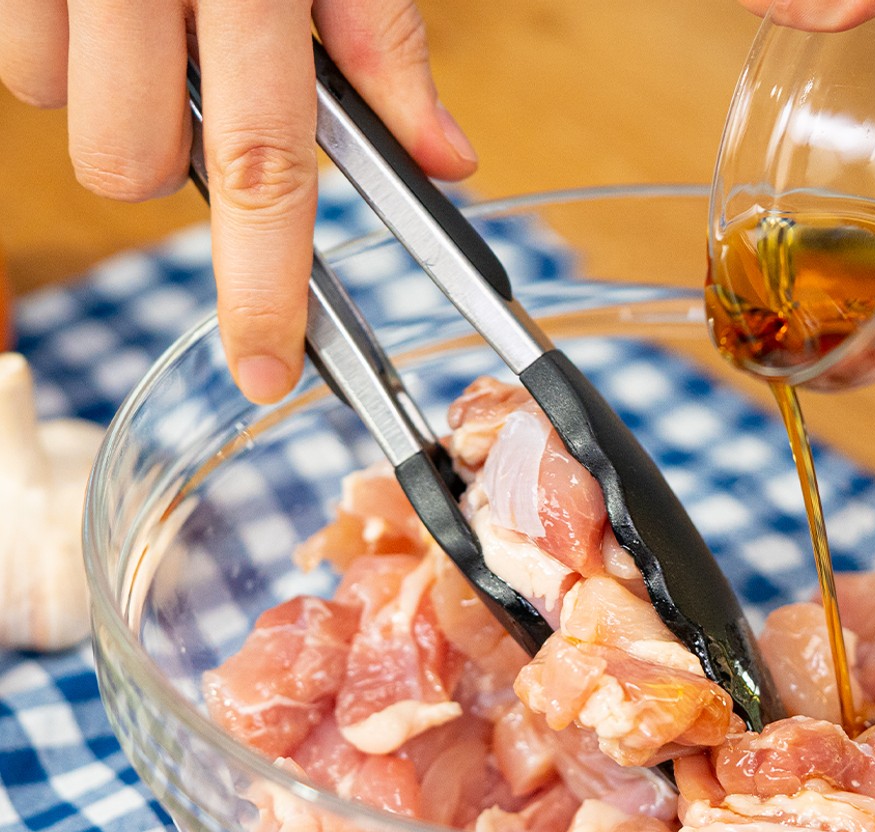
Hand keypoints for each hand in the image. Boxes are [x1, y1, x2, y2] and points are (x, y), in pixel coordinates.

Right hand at [0, 0, 476, 402]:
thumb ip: (381, 39)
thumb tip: (447, 158)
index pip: (263, 161)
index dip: (263, 284)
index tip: (264, 369)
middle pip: (127, 164)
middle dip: (167, 162)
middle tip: (199, 87)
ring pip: (56, 114)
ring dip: (105, 94)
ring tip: (145, 13)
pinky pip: (11, 57)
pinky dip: (55, 44)